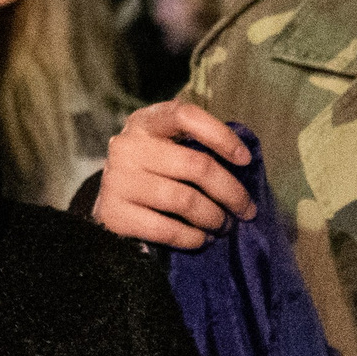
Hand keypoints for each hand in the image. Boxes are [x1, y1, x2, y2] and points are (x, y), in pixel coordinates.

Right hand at [91, 99, 256, 248]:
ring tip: (223, 226)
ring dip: (214, 218)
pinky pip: (165, 229)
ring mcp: (117, 180)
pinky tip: (201, 239)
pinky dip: (192, 238)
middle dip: (231, 192)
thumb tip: (243, 165)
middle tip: (245, 210)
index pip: (185, 116)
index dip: (220, 135)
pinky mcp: (113, 213)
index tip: (245, 159)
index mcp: (145, 122)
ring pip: (184, 200)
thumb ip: (196, 147)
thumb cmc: (153, 172)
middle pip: (196, 166)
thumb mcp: (168, 147)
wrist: (111, 204)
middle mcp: (128, 146)